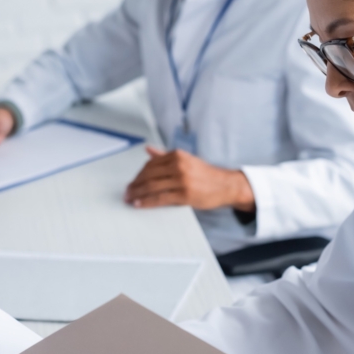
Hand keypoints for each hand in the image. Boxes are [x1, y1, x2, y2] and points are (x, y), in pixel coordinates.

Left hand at [124, 146, 255, 211]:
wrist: (226, 185)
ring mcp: (182, 180)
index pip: (151, 164)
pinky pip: (161, 198)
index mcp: (177, 155)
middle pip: (149, 175)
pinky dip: (147, 201)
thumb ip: (165, 155)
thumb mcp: (186, 160)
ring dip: (138, 193)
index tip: (132, 182)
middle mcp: (179, 165)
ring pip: (152, 186)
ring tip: (130, 198)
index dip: (138, 174)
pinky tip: (140, 204)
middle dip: (135, 184)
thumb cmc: (205, 174)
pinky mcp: (185, 194)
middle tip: (127, 192)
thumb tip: (147, 150)